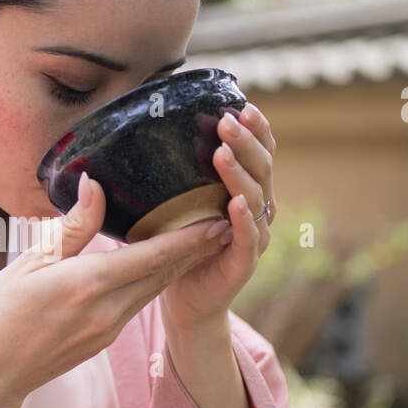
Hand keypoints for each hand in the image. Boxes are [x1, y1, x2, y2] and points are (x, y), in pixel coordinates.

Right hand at [0, 169, 234, 407]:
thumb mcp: (29, 263)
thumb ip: (71, 228)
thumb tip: (96, 186)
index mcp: (87, 285)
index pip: (153, 256)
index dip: (190, 238)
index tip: (220, 219)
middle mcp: (106, 311)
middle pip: (163, 274)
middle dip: (196, 249)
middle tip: (225, 219)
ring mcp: (108, 330)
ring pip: (153, 290)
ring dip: (178, 265)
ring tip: (202, 239)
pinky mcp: (103, 340)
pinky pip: (137, 304)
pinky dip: (153, 281)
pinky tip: (157, 266)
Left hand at [160, 102, 277, 335]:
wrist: (185, 302)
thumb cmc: (180, 247)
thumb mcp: (177, 204)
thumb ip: (174, 174)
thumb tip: (144, 133)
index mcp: (247, 190)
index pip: (260, 153)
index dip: (256, 130)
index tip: (241, 104)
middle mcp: (258, 210)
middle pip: (262, 168)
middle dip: (246, 142)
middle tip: (228, 120)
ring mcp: (255, 237)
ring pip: (255, 199)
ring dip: (239, 174)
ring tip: (222, 153)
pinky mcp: (244, 264)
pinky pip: (248, 238)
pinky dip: (244, 220)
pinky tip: (235, 203)